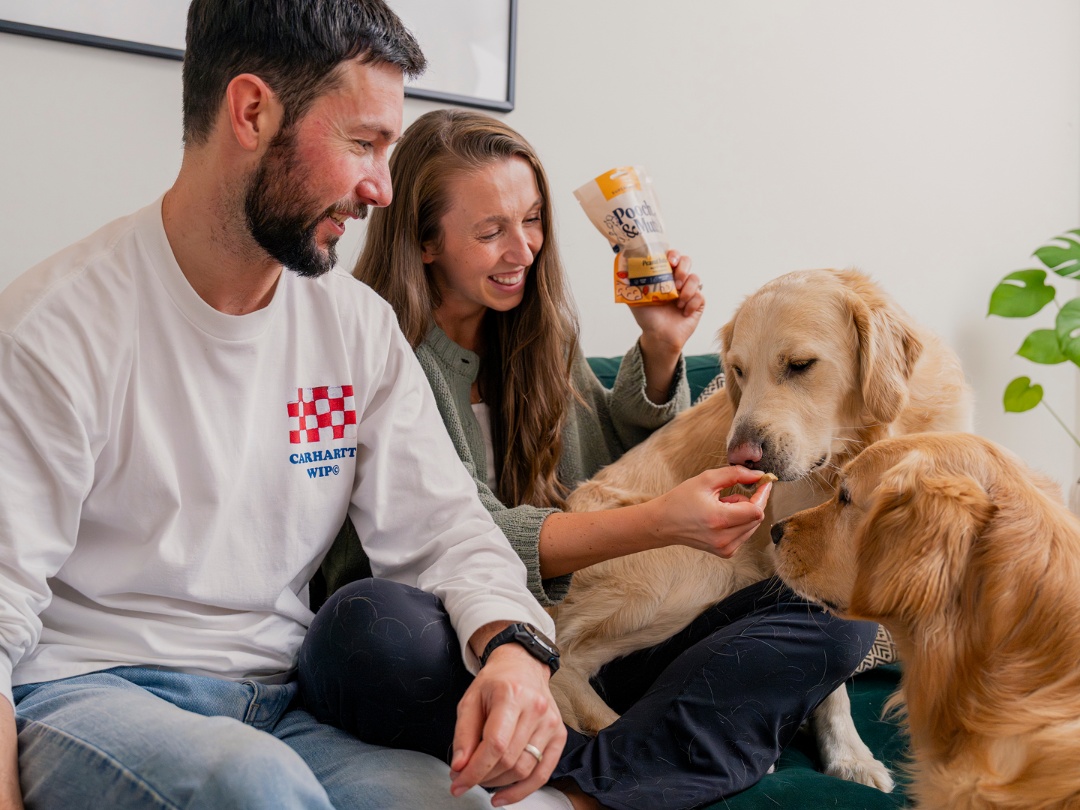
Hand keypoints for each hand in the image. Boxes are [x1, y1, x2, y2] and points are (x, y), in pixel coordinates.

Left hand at [449, 643, 566, 806]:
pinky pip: (543, 773)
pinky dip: (522, 790)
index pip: (495, 745)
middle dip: (482, 777)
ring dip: (499, 783)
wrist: (523, 666)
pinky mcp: (559, 735)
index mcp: (511, 695)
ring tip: (482, 779)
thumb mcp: (470, 700)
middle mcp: (536, 709)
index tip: (457, 783)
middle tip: (464, 778)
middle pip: (509, 760)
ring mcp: (550, 723)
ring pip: (524, 770)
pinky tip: (503, 796)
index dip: (474, 770)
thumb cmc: (495, 682)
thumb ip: (463, 735)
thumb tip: (460, 768)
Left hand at [630, 250, 704, 358]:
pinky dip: (691, 303)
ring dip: (687, 288)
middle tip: (675, 282)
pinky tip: (683, 312)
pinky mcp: (698, 303)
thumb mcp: (634, 299)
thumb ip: (630, 284)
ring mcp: (689, 291)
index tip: (670, 261)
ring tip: (678, 301)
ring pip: (695, 278)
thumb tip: (621, 268)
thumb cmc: (648, 317)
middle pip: (687, 261)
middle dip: (682, 269)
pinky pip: (700, 296)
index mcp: (664, 275)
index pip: (671, 256)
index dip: (673, 255)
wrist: (658, 336)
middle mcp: (678, 280)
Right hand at [651, 466, 771, 557]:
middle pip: (757, 518)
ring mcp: (725, 549)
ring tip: (721, 507)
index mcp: (718, 520)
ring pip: (753, 526)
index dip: (762, 494)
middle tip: (730, 495)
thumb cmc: (681, 500)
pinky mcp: (726, 552)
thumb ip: (735, 474)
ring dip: (744, 513)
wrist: (664, 523)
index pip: (756, 510)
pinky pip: (744, 534)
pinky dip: (739, 523)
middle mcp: (723, 539)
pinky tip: (721, 519)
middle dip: (750, 502)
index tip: (764, 482)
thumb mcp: (706, 480)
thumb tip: (759, 475)